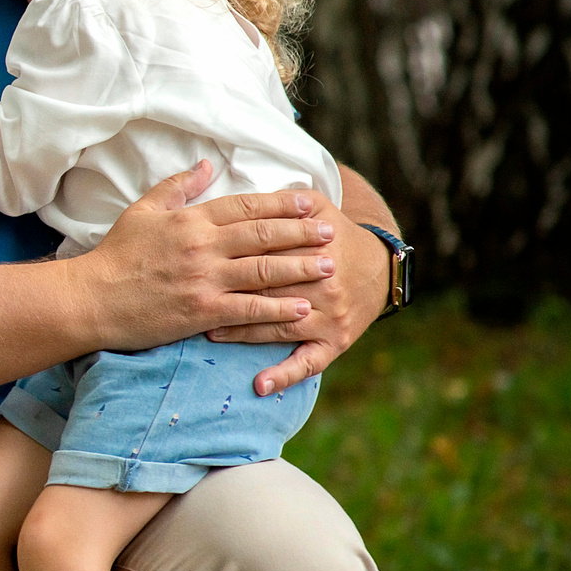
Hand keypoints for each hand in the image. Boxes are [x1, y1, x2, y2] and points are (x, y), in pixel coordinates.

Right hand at [74, 162, 337, 366]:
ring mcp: (204, 280)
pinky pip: (249, 310)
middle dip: (301, 232)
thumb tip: (205, 163)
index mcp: (191, 220)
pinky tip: (302, 309)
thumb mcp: (142, 211)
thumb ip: (177, 187)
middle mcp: (203, 247)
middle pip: (264, 235)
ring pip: (264, 271)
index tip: (309, 201)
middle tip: (330, 232)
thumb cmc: (114, 255)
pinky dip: (278, 310)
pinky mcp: (201, 312)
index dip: (281, 203)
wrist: (89, 298)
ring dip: (300, 269)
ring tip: (328, 267)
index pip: (246, 206)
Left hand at [206, 183, 388, 394]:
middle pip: (268, 290)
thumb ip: (279, 197)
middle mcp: (324, 283)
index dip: (230, 256)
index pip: (265, 252)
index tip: (196, 261)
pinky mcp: (336, 342)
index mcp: (313, 247)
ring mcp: (330, 316)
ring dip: (243, 333)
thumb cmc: (332, 235)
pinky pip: (308, 364)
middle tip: (192, 300)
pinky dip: (284, 375)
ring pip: (279, 326)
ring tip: (209, 333)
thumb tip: (234, 184)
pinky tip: (259, 385)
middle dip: (229, 295)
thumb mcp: (314, 206)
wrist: (378, 269)